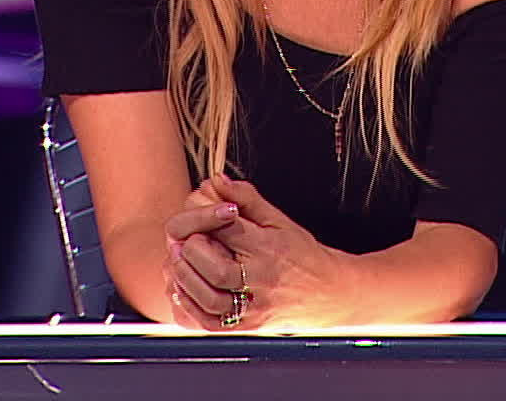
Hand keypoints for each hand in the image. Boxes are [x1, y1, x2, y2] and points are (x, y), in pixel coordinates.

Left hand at [162, 176, 353, 330]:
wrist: (327, 293)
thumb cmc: (301, 254)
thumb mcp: (279, 220)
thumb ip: (246, 199)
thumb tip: (217, 180)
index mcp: (270, 247)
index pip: (226, 229)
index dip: (204, 218)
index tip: (196, 214)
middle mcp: (262, 278)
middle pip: (215, 266)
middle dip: (191, 250)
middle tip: (182, 240)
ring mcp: (255, 306)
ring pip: (209, 296)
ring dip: (185, 276)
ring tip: (178, 261)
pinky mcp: (247, 325)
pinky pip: (210, 321)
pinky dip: (189, 305)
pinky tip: (182, 288)